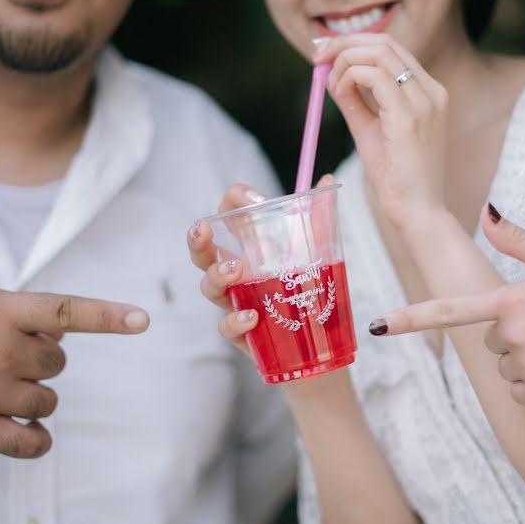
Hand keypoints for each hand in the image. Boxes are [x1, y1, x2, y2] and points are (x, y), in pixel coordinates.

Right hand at [0, 285, 148, 457]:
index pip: (66, 311)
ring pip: (47, 400)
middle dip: (40, 361)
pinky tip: (26, 429)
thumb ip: (22, 313)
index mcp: (1, 311)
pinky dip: (35, 439)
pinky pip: (30, 442)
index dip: (108, 315)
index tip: (142, 320)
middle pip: (59, 363)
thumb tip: (64, 332)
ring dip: (33, 396)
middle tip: (6, 358)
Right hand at [187, 176, 334, 355]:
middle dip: (197, 238)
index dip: (232, 200)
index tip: (252, 197)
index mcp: (250, 247)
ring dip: (217, 276)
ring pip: (209, 286)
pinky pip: (227, 326)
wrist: (316, 344)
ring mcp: (235, 301)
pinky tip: (251, 316)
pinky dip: (236, 321)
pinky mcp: (241, 333)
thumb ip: (319, 217)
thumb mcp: (317, 252)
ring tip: (235, 272)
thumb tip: (328, 179)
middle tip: (202, 229)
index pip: (230, 216)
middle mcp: (236, 272)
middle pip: (203, 251)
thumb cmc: (307, 292)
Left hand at [314, 34, 447, 229]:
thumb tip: (333, 79)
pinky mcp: (408, 116)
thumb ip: (356, 103)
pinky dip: (348, 77)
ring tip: (329, 85)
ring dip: (344, 62)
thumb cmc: (396, 179)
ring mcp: (424, 101)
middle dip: (344, 43)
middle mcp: (432, 91)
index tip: (326, 53)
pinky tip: (339, 93)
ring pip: (378, 53)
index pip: (392, 49)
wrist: (416, 211)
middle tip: (317, 55)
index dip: (355, 43)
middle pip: (385, 43)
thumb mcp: (371, 131)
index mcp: (429, 92)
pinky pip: (373, 77)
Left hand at [370, 204, 524, 408]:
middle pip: (491, 338)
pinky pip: (521, 392)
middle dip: (514, 333)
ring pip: (507, 366)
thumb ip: (518, 241)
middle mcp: (512, 336)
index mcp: (512, 299)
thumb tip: (485, 212)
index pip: (451, 309)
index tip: (375, 327)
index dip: (410, 319)